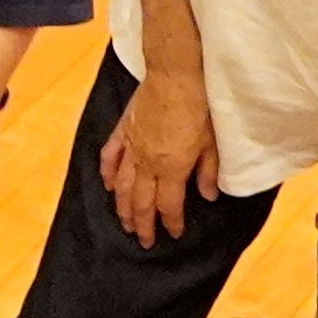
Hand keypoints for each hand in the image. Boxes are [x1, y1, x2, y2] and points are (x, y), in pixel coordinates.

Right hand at [97, 61, 216, 244]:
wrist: (175, 75)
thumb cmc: (198, 106)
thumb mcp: (211, 142)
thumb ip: (208, 171)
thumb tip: (208, 196)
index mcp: (171, 168)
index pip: (169, 205)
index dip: (172, 222)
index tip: (174, 234)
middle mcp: (147, 163)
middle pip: (141, 202)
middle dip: (144, 225)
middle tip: (145, 241)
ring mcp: (131, 148)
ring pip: (122, 187)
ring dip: (123, 209)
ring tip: (126, 224)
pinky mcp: (122, 132)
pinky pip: (110, 158)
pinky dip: (106, 174)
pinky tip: (107, 186)